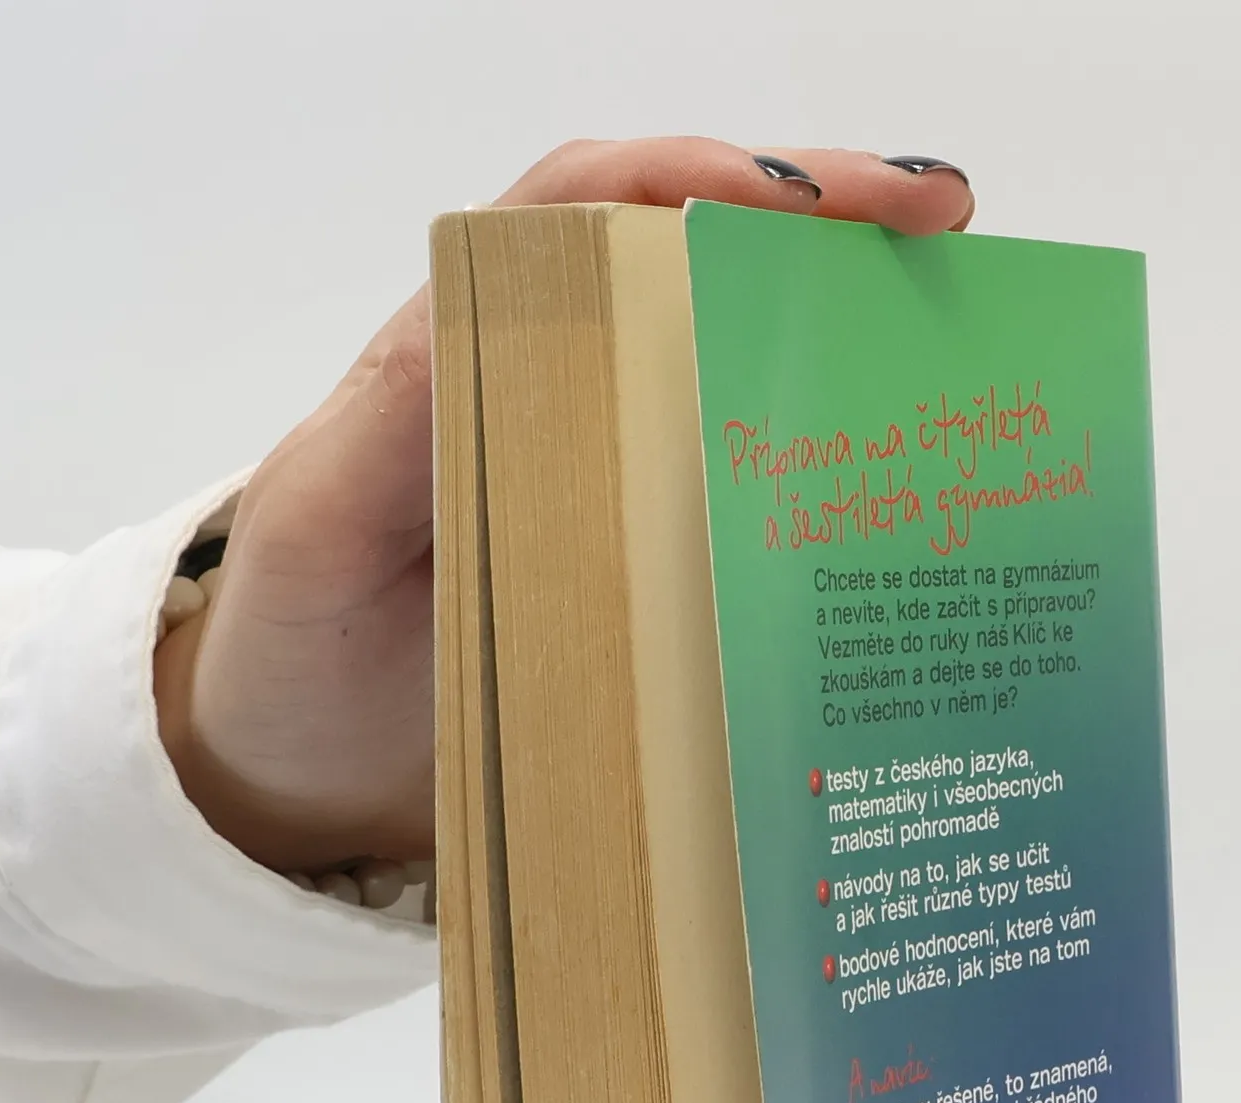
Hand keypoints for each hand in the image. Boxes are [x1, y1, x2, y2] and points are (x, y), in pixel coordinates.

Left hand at [154, 138, 975, 873]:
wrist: (300, 785)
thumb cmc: (288, 656)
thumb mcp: (316, 532)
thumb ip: (388, 429)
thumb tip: (500, 318)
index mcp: (468, 354)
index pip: (591, 210)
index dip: (707, 178)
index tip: (823, 197)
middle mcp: (551, 394)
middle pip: (690, 264)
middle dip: (820, 223)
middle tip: (942, 224)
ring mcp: (606, 482)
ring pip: (731, 370)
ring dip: (840, 332)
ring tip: (952, 328)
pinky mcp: (641, 571)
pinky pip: (738, 499)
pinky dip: (821, 474)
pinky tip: (896, 495)